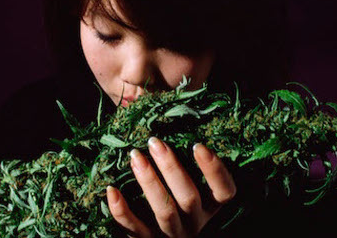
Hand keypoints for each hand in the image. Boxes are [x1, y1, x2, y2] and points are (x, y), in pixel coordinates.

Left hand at [106, 137, 235, 236]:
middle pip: (189, 198)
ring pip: (165, 212)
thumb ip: (185, 157)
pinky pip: (134, 229)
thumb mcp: (189, 181)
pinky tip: (111, 190)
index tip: (198, 145)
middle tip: (154, 142)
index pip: (224, 191)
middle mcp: (195, 222)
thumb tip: (173, 112)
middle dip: (171, 168)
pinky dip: (122, 211)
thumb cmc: (173, 194)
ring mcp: (171, 235)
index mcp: (210, 206)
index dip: (215, 170)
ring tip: (135, 156)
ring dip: (149, 182)